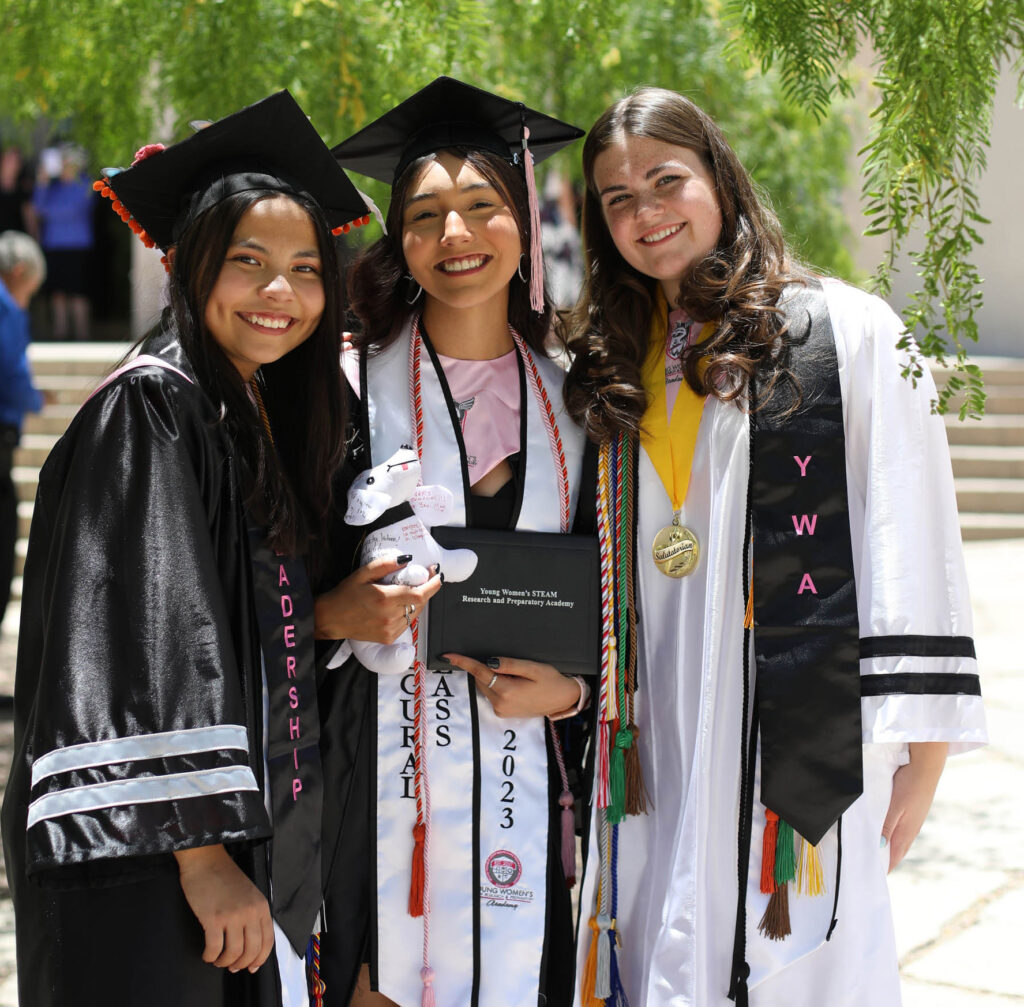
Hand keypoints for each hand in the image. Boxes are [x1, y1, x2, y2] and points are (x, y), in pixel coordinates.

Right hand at [174, 844, 273, 971]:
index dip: (260, 958)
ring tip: (217, 959)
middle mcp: (250, 912)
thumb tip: (250, 942)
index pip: (268, 941)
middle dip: (241, 964)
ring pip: (233, 953)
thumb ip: (253, 914)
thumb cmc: (225, 876)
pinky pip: (214, 948)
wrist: (206, 860)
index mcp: (261, 906)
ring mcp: (232, 916)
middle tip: (232, 967)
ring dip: (224, 962)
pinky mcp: (213, 918)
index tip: (251, 967)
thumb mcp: (249, 893)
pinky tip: (207, 954)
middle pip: (251, 950)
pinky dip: (210, 956)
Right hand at [314, 554, 441, 641]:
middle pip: (420, 603)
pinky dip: (407, 613)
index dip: (433, 585)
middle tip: (423, 578)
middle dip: (426, 590)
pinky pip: (407, 623)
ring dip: (416, 602)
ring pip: (415, 614)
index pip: (419, 594)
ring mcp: (390, 630)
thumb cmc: (345, 594)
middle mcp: (389, 616)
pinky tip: (397, 606)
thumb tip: (407, 559)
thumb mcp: (363, 573)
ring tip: (407, 591)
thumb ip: (385, 565)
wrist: (331, 619)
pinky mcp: (388, 638)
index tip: (437, 575)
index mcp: (384, 598)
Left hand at [445, 653, 580, 718]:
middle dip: (486, 668)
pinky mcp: (504, 713)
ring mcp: (501, 710)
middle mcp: (501, 703)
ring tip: (516, 675)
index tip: (448, 655)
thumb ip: (510, 664)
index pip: (479, 673)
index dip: (463, 662)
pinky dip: (496, 685)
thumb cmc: (551, 681)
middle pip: (481, 679)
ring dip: (492, 677)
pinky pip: (492, 694)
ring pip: (485, 687)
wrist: (563, 700)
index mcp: (507, 691)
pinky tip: (515, 683)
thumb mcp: (533, 667)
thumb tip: (489, 662)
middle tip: (510, 665)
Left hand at [882, 741, 947, 871]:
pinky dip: (893, 835)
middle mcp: (912, 829)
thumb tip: (879, 847)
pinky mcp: (914, 811)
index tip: (874, 876)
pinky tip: (888, 832)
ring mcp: (914, 820)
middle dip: (885, 860)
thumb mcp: (895, 806)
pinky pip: (902, 828)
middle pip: (897, 850)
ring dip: (889, 847)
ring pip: (899, 839)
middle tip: (872, 867)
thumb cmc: (910, 785)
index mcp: (906, 831)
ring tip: (877, 853)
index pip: (894, 856)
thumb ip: (887, 826)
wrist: (926, 767)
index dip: (885, 867)